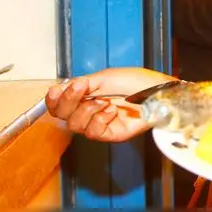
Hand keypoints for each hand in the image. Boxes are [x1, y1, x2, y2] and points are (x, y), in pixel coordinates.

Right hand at [45, 67, 175, 142]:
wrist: (157, 93)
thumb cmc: (137, 82)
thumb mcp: (105, 78)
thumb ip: (81, 85)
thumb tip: (60, 89)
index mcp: (86, 94)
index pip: (59, 102)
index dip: (54, 99)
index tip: (56, 90)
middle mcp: (89, 109)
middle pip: (62, 115)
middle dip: (69, 102)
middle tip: (82, 90)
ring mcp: (99, 123)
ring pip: (75, 125)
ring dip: (88, 110)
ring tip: (105, 101)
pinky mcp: (110, 134)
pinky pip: (93, 132)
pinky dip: (100, 120)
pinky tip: (112, 111)